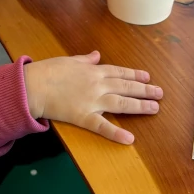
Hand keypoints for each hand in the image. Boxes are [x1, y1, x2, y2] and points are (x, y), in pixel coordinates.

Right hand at [23, 51, 162, 143]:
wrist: (33, 86)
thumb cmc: (48, 71)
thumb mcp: (69, 60)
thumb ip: (85, 60)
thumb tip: (96, 55)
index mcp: (94, 71)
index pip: (120, 72)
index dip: (135, 75)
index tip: (147, 78)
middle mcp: (98, 85)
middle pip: (126, 88)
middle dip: (145, 90)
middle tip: (160, 93)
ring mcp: (92, 101)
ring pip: (122, 104)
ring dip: (140, 106)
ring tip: (154, 109)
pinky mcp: (83, 117)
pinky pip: (103, 126)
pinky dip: (117, 133)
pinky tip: (130, 138)